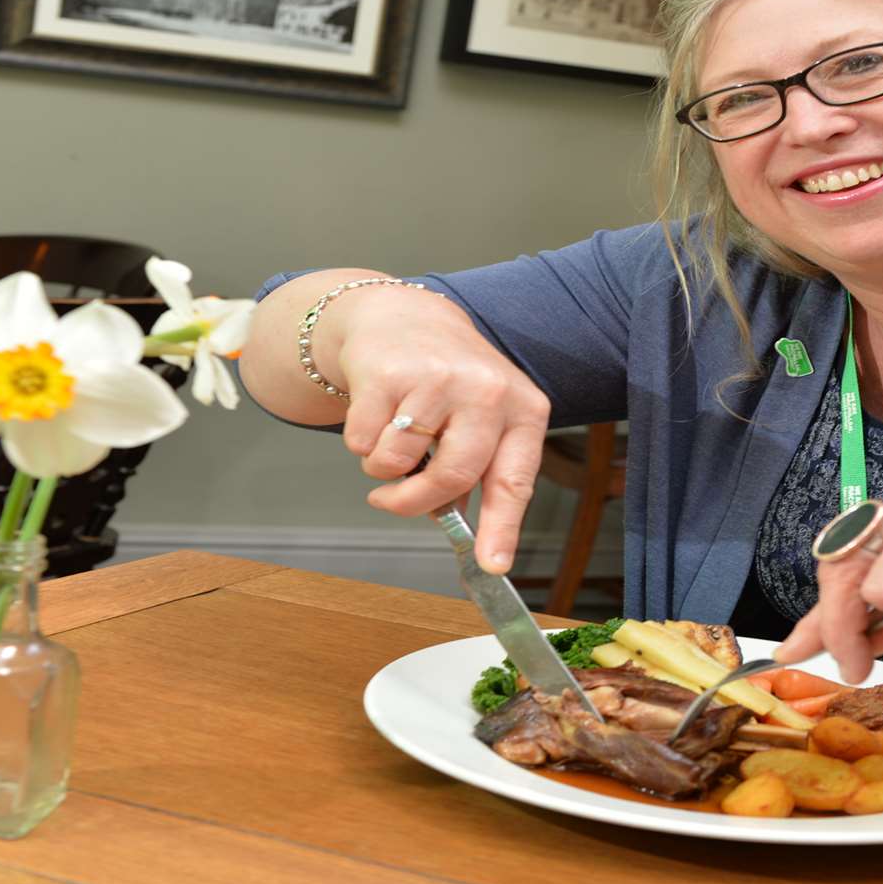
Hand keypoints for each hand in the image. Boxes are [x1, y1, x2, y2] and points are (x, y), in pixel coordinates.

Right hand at [332, 288, 550, 572]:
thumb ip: (476, 471)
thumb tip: (459, 526)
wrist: (405, 318)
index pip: (514, 481)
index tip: (493, 565)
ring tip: (392, 435)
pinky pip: (363, 442)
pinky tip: (375, 411)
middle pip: (452, 477)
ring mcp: (439, 378)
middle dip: (413, 504)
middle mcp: (488, 391)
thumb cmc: (449, 381)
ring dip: (382, 466)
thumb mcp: (482, 420)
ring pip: (397, 463)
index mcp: (523, 409)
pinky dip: (359, 441)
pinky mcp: (389, 372)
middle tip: (389, 503)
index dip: (502, 528)